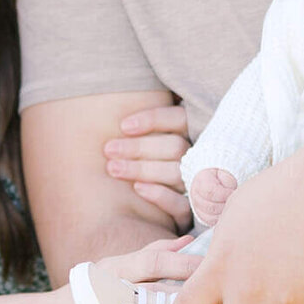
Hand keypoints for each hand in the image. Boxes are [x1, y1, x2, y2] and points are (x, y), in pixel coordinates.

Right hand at [55, 234, 201, 303]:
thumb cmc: (89, 295)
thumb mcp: (114, 268)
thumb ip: (151, 255)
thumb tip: (187, 241)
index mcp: (114, 272)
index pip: (154, 263)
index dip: (184, 263)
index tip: (213, 264)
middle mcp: (113, 297)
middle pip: (162, 296)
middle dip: (195, 299)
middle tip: (226, 299)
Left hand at [103, 102, 191, 229]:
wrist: (143, 209)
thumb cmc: (139, 160)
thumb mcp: (141, 138)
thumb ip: (134, 125)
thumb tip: (106, 93)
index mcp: (189, 132)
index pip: (179, 119)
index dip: (152, 120)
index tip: (123, 126)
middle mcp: (197, 156)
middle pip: (175, 147)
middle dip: (139, 147)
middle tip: (108, 149)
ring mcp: (195, 183)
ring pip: (176, 173)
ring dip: (143, 170)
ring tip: (112, 169)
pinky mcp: (190, 209)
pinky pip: (182, 205)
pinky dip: (160, 196)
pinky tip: (137, 190)